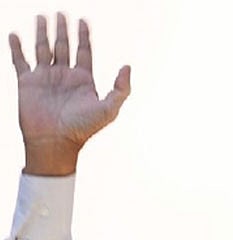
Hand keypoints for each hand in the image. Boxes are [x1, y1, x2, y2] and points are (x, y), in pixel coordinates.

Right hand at [9, 14, 130, 174]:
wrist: (56, 142)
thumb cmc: (83, 129)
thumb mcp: (109, 109)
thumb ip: (121, 89)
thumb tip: (127, 66)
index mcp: (83, 80)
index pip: (84, 51)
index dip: (84, 36)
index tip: (83, 20)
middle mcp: (64, 76)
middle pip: (64, 46)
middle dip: (63, 30)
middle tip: (61, 13)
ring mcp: (45, 77)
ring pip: (43, 48)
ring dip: (42, 33)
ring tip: (42, 17)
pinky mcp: (27, 82)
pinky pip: (20, 60)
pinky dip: (17, 47)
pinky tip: (15, 34)